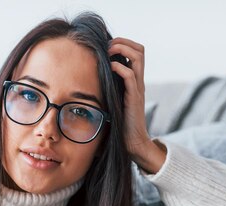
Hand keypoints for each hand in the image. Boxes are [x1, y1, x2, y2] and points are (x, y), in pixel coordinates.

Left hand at [108, 37, 153, 159]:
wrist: (131, 142)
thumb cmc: (119, 124)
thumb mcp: (112, 101)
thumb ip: (106, 90)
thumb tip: (85, 83)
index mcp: (134, 81)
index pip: (136, 52)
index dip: (123, 44)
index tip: (107, 47)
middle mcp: (138, 81)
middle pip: (140, 50)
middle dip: (123, 42)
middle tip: (107, 46)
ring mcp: (137, 88)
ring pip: (138, 57)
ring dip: (122, 49)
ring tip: (108, 52)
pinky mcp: (134, 98)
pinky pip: (130, 76)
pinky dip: (119, 67)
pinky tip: (110, 68)